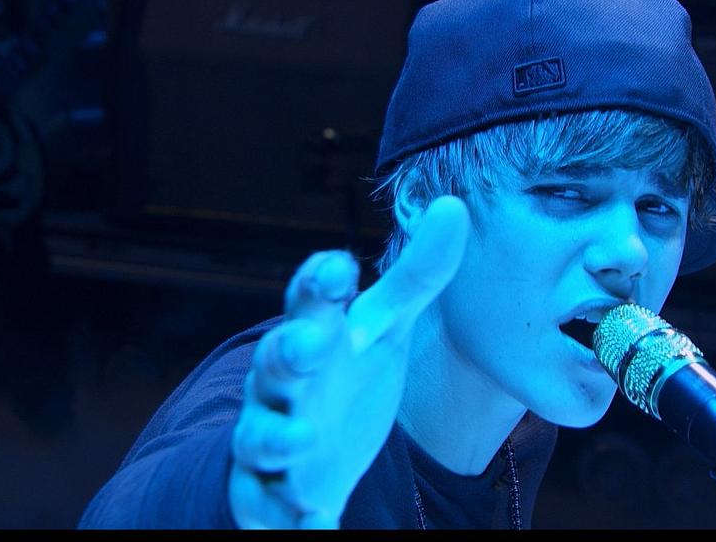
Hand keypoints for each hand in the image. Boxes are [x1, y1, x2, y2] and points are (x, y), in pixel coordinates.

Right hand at [228, 195, 470, 527]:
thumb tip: (455, 206)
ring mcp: (273, 438)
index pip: (310, 301)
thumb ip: (418, 274)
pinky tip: (314, 524)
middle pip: (276, 363)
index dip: (320, 282)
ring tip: (303, 445)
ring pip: (260, 436)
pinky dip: (287, 518)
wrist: (309, 443)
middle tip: (309, 345)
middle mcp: (285, 384)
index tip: (340, 265)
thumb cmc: (346, 369)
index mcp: (315, 334)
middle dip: (288, 353)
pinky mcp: (271, 491)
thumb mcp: (385, 326)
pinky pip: (269, 506)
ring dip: (278, 439)